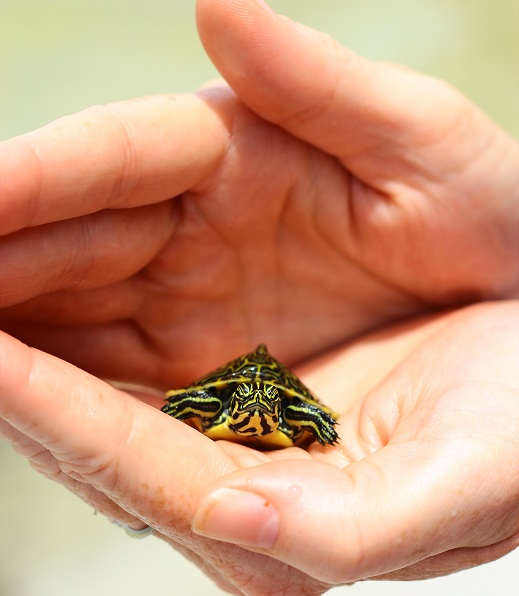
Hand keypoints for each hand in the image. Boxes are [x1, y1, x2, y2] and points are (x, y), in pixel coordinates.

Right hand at [1, 0, 517, 389]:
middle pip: (65, 253)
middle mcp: (201, 249)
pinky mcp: (213, 405)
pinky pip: (125, 410)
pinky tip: (20, 401)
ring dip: (13, 344)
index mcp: (240, 164)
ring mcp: (199, 330)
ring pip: (75, 335)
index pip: (112, 166)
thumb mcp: (432, 153)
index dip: (32, 182)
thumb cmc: (504, 243)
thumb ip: (326, 86)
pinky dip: (68, 409)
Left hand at [1, 302, 516, 595]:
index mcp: (288, 526)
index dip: (55, 411)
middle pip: (91, 428)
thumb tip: (238, 523)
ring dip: (24, 331)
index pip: (141, 468)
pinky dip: (65, 312)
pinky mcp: (225, 379)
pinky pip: (121, 347)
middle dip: (12, 365)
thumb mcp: (473, 479)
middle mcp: (238, 483)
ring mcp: (222, 427)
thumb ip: (358, 527)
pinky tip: (22, 276)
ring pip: (91, 385)